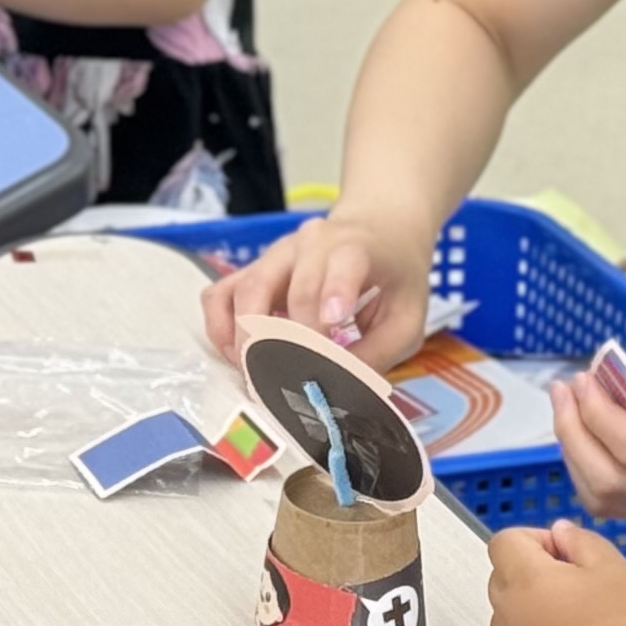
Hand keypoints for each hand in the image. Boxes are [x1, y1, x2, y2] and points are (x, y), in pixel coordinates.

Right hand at [198, 208, 432, 368]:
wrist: (378, 231)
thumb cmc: (394, 278)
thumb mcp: (406, 318)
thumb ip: (378, 355)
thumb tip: (337, 393)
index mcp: (356, 248)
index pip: (343, 261)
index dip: (335, 290)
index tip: (333, 321)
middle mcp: (310, 244)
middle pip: (290, 289)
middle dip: (291, 341)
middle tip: (294, 383)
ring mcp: (274, 255)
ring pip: (246, 291)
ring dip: (248, 339)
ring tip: (257, 376)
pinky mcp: (252, 270)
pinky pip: (219, 294)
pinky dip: (220, 327)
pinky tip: (236, 355)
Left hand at [485, 520, 625, 625]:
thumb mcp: (613, 566)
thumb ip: (580, 540)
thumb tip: (561, 533)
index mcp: (525, 578)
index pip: (504, 542)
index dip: (536, 541)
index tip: (567, 554)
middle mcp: (507, 614)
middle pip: (504, 578)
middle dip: (534, 574)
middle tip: (581, 589)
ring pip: (511, 617)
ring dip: (535, 612)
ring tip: (582, 625)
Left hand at [545, 350, 625, 519]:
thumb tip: (613, 384)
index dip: (597, 415)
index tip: (586, 377)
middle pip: (609, 484)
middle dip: (573, 434)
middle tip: (567, 389)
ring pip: (605, 500)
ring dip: (576, 453)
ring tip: (573, 405)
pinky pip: (618, 502)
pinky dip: (591, 469)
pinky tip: (592, 431)